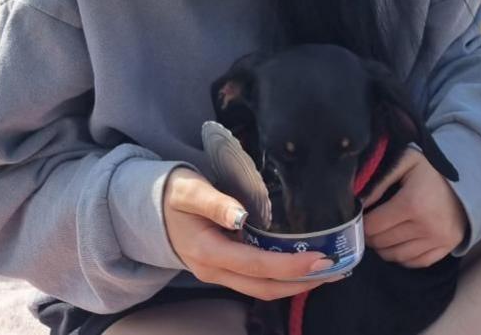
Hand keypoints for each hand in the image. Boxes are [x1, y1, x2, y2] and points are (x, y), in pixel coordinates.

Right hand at [163, 167, 338, 299]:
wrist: (146, 208)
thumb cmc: (170, 194)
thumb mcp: (189, 191)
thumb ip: (215, 203)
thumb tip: (240, 216)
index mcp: (208, 252)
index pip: (257, 267)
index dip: (291, 267)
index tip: (320, 259)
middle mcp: (214, 270)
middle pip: (264, 288)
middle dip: (302, 283)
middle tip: (335, 269)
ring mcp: (218, 273)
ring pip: (261, 289)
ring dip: (294, 283)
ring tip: (326, 271)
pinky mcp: (223, 268)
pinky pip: (256, 280)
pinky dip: (281, 276)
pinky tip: (299, 265)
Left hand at [360, 147, 466, 267]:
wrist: (469, 179)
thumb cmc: (431, 169)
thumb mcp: (405, 162)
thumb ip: (379, 181)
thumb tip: (360, 203)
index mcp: (412, 203)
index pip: (373, 226)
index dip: (361, 224)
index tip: (361, 217)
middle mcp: (426, 226)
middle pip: (382, 243)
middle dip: (370, 236)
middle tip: (370, 226)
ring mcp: (438, 239)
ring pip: (397, 256)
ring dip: (384, 248)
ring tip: (382, 235)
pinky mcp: (447, 247)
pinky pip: (417, 263)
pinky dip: (403, 258)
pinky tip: (398, 245)